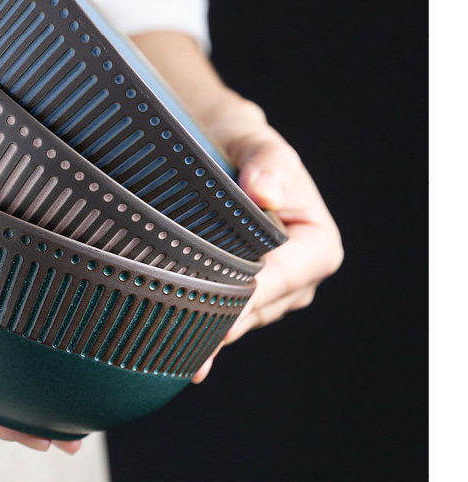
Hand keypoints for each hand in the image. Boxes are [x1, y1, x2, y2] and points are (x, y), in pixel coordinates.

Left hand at [190, 99, 343, 383]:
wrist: (211, 144)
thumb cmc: (235, 139)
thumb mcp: (249, 138)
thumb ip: (265, 160)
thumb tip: (265, 190)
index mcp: (318, 243)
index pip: (281, 279)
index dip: (248, 295)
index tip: (211, 304)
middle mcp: (300, 277)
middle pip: (256, 308)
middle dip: (218, 319)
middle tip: (173, 327)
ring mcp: (269, 294)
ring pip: (236, 320)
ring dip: (203, 324)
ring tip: (162, 329)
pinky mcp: (238, 298)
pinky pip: (219, 319)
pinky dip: (194, 326)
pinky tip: (167, 343)